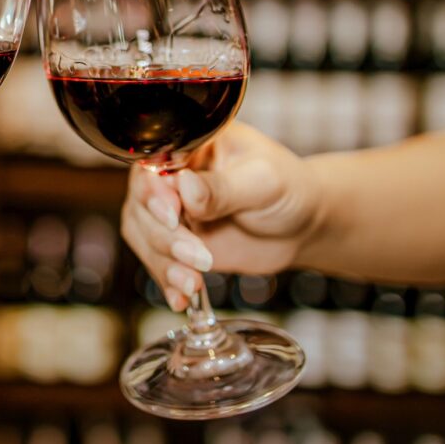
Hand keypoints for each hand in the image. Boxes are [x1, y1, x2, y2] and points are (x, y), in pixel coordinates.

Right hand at [121, 123, 322, 310]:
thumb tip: (184, 185)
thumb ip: (223, 187)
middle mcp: (173, 176)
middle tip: (198, 257)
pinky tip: (181, 297)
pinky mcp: (176, 241)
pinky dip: (165, 279)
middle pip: (141, 203)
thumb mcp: (262, 182)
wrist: (302, 226)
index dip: (155, 192)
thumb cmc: (288, 189)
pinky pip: (155, 259)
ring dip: (163, 262)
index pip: (152, 164)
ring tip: (193, 282)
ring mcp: (172, 210)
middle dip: (165, 236)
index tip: (173, 216)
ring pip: (142, 234)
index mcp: (190, 146)